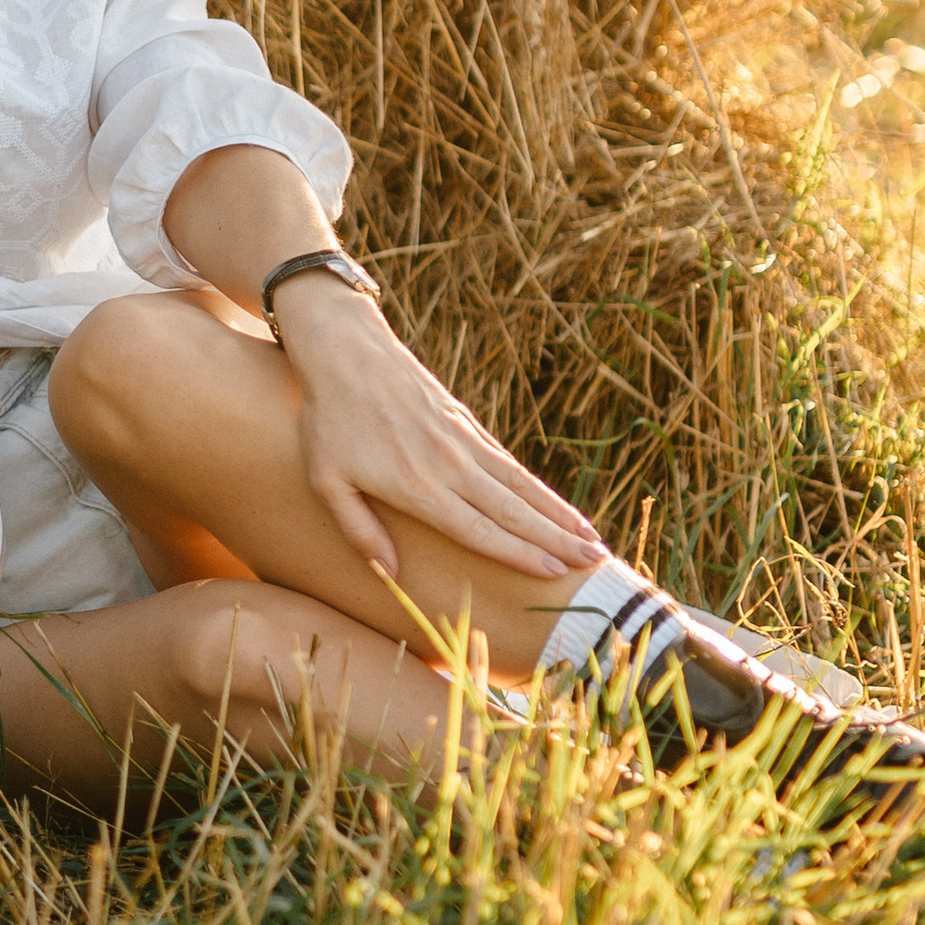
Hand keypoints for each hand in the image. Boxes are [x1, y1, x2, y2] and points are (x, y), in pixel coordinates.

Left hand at [273, 278, 605, 590]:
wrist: (345, 350)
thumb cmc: (328, 421)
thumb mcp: (327, 482)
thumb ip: (360, 530)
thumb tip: (388, 574)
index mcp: (418, 487)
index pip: (480, 530)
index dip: (520, 554)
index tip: (555, 573)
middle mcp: (450, 466)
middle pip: (514, 511)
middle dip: (557, 539)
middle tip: (597, 561)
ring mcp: (463, 441)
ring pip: (520, 485)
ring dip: (558, 512)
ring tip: (591, 537)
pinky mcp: (465, 421)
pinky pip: (507, 461)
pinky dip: (536, 485)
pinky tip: (552, 501)